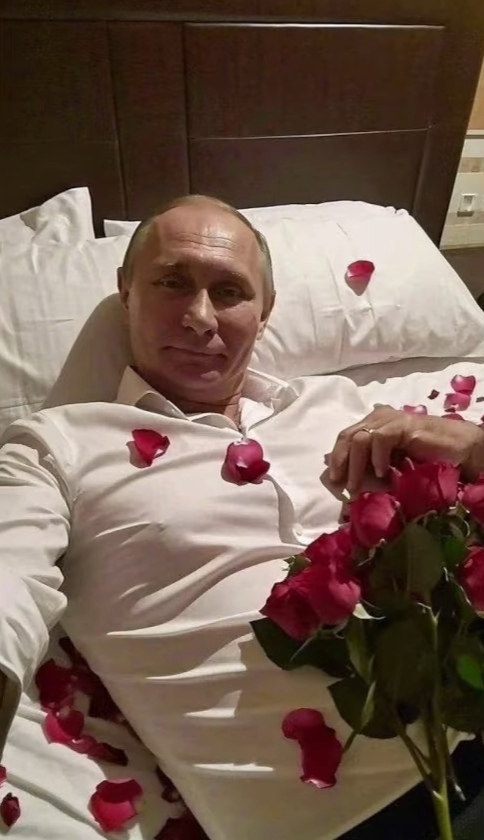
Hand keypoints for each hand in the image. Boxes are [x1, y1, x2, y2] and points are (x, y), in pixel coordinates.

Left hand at [329, 405, 483, 491]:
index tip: (334, 478)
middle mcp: (380, 417)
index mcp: (375, 423)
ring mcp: (392, 419)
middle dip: (340, 461)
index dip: (337, 456)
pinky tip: (382, 473)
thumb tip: (349, 479)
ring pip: (360, 438)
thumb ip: (373, 462)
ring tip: (357, 485)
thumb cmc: (428, 457)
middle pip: (348, 435)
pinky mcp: (405, 425)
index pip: (347, 436)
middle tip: (339, 483)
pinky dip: (377, 457)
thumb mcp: (393, 461)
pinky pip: (381, 438)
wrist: (459, 449)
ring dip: (355, 465)